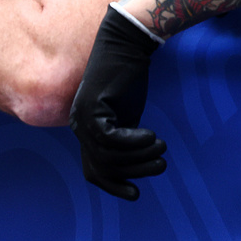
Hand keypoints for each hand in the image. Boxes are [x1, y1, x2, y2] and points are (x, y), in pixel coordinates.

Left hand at [68, 5, 166, 200]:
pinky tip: (152, 136)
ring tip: (161, 149)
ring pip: (110, 155)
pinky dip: (135, 142)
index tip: (135, 194)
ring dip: (141, 157)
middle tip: (160, 165)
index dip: (113, 185)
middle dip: (136, 172)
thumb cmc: (129, 80)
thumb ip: (125, 140)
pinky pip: (112, 138)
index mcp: (86, 131)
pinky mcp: (93, 106)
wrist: (126, 46)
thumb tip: (133, 167)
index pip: (93, 170)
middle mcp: (79, 126)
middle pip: (104, 167)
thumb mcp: (126, 116)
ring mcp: (83, 116)